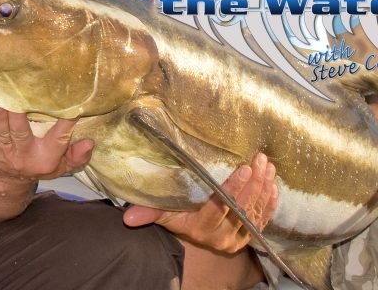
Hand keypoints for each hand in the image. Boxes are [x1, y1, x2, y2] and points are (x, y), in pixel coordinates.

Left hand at [0, 103, 93, 183]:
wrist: (6, 184)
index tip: (73, 103)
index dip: (67, 121)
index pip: (59, 137)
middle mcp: (24, 154)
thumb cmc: (38, 166)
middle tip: (22, 88)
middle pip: (22, 131)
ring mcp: (3, 150)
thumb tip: (90, 142)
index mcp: (45, 157)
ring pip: (1, 128)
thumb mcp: (62, 167)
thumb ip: (77, 156)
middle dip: (20, 111)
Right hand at [123, 153, 277, 253]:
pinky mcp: (250, 236)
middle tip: (260, 159)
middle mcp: (223, 236)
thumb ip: (150, 214)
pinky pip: (264, 218)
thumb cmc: (180, 219)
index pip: (221, 207)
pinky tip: (274, 183)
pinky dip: (270, 201)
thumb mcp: (167, 216)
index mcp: (202, 228)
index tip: (243, 168)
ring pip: (255, 212)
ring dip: (264, 188)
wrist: (197, 240)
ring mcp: (239, 238)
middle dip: (253, 182)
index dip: (233, 188)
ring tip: (268, 165)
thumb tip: (126, 217)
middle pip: (242, 208)